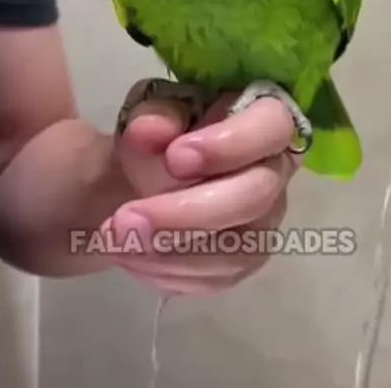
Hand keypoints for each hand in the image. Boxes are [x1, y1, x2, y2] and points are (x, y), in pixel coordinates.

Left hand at [101, 85, 298, 294]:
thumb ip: (154, 116)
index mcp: (265, 119)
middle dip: (187, 213)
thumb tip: (148, 132)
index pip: (273, 127)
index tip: (174, 158)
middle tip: (126, 218)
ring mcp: (263, 222)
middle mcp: (275, 172)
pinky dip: (166, 271)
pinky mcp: (243, 262)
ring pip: (234, 251)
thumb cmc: (163, 135)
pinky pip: (214, 279)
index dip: (229, 145)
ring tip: (115, 238)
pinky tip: (129, 255)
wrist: (148, 176)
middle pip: (253, 198)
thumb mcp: (152, 112)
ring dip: (169, 251)